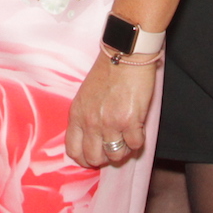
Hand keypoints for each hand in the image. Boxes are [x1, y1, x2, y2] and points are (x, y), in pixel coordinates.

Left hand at [65, 52, 155, 168]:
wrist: (125, 54)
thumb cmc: (107, 71)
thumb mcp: (85, 95)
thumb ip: (85, 117)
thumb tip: (92, 138)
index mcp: (77, 115)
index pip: (73, 151)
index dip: (84, 159)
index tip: (95, 155)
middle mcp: (91, 122)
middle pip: (93, 158)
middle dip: (105, 158)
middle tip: (114, 148)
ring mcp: (110, 123)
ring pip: (115, 155)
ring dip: (123, 151)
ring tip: (127, 139)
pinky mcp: (130, 121)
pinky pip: (135, 145)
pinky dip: (138, 142)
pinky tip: (138, 131)